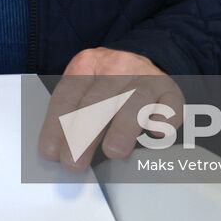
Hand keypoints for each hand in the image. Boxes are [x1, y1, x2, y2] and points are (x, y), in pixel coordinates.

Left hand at [38, 48, 182, 169]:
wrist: (142, 58)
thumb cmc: (107, 83)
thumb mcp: (83, 86)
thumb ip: (70, 113)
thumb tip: (56, 152)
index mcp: (87, 64)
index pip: (68, 95)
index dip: (57, 125)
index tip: (51, 153)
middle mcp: (116, 67)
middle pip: (98, 100)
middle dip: (84, 134)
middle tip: (74, 162)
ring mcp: (145, 77)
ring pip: (135, 101)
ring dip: (123, 128)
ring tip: (113, 151)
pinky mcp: (169, 90)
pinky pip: (169, 105)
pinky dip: (164, 120)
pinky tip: (156, 135)